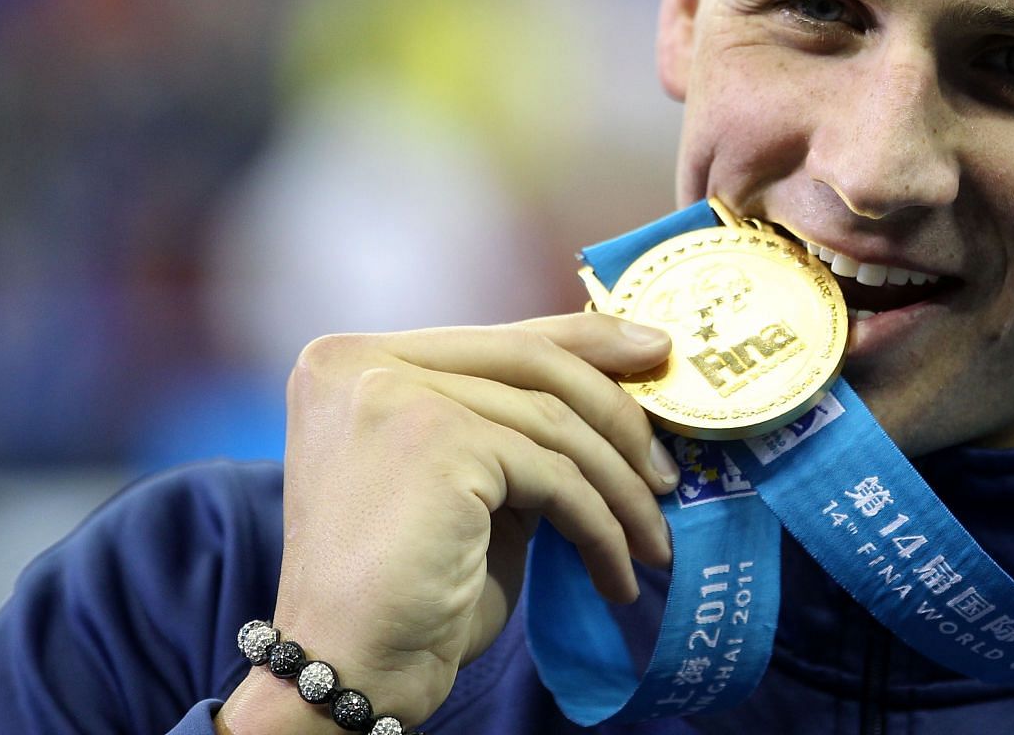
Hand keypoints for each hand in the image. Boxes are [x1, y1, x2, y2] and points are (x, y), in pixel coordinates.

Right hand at [216, 314, 677, 731]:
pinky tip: (617, 571)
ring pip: (553, 422)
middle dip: (619, 408)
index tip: (655, 355)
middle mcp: (364, 365)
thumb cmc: (404, 595)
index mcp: (353, 363)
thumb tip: (617, 392)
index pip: (496, 337)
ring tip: (653, 541)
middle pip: (532, 361)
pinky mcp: (437, 441)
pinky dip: (600, 525)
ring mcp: (396, 395)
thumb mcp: (461, 485)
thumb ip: (508, 428)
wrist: (344, 676)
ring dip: (619, 488)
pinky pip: (554, 475)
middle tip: (669, 464)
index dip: (586, 342)